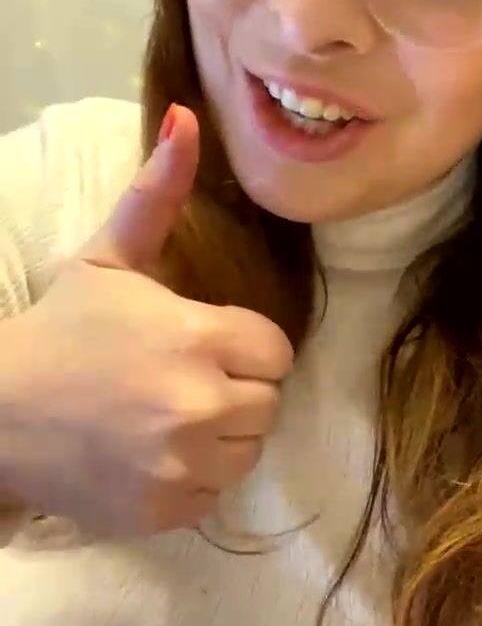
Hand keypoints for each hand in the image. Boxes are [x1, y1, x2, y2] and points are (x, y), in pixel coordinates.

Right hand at [0, 105, 292, 534]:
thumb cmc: (62, 329)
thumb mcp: (108, 257)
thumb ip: (157, 192)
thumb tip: (189, 115)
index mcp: (198, 336)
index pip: (276, 351)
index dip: (243, 346)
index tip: (205, 344)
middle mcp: (201, 404)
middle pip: (268, 403)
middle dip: (235, 389)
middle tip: (183, 380)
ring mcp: (183, 464)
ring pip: (247, 451)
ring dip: (220, 437)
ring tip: (168, 418)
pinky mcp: (165, 510)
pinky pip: (214, 495)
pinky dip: (191, 480)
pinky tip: (151, 456)